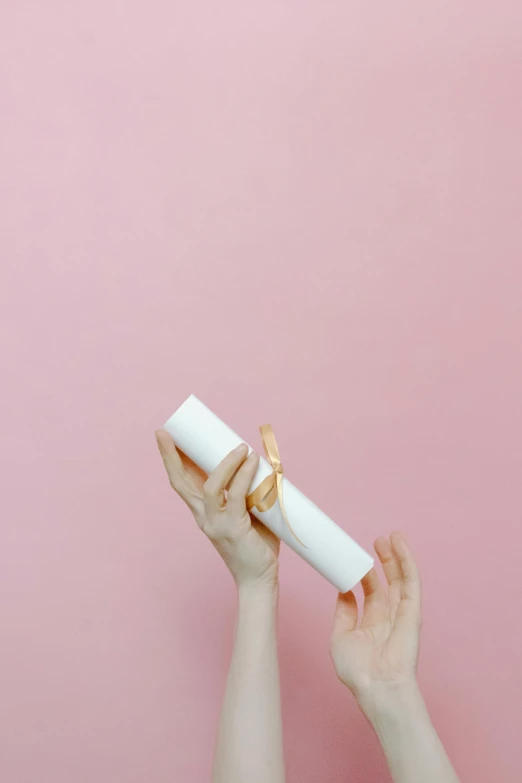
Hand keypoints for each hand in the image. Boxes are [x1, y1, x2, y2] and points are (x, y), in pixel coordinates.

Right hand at [155, 430, 279, 590]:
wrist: (259, 579)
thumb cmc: (256, 544)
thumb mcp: (248, 511)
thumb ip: (250, 489)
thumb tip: (262, 460)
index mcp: (202, 512)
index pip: (181, 482)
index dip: (171, 459)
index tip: (165, 437)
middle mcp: (203, 516)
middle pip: (180, 482)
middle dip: (170, 456)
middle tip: (163, 433)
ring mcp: (215, 523)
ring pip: (210, 486)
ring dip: (225, 462)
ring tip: (241, 447)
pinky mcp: (232, 528)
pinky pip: (235, 496)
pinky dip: (243, 475)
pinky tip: (252, 462)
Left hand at [331, 533, 421, 712]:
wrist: (377, 687)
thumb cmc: (358, 671)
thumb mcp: (341, 637)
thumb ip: (344, 613)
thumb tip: (344, 591)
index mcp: (372, 624)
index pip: (371, 592)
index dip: (365, 574)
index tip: (355, 557)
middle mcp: (389, 617)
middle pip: (388, 582)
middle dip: (383, 562)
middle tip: (376, 541)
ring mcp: (402, 613)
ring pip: (402, 579)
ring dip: (397, 557)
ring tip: (391, 536)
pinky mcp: (413, 611)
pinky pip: (412, 582)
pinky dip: (407, 561)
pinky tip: (400, 545)